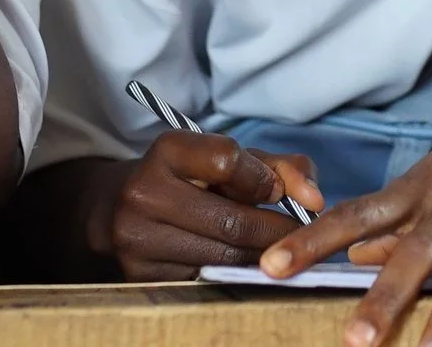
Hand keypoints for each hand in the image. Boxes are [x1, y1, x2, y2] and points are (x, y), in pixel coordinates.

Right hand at [102, 130, 322, 279]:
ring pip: (222, 257)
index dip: (265, 179)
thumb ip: (279, 167)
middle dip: (277, 232)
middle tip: (301, 237)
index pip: (229, 161)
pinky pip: (205, 280)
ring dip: (261, 258)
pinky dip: (235, 276)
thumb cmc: (188, 178)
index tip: (280, 193)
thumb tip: (315, 200)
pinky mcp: (140, 275)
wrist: (116, 206)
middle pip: (232, 220)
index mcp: (167, 150)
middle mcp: (144, 192)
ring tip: (279, 252)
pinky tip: (248, 268)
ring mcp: (138, 238)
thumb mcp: (228, 158)